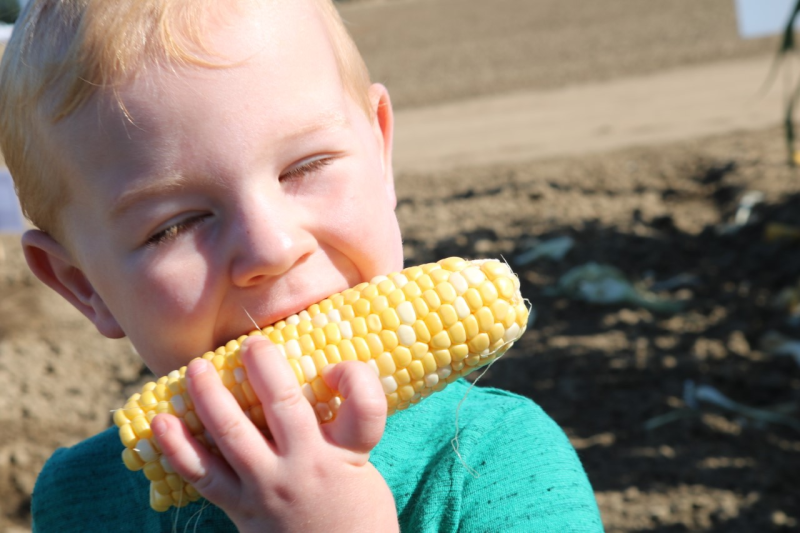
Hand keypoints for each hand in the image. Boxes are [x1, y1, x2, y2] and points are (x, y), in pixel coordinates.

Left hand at [151, 336, 398, 532]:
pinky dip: (177, 447)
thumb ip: (338, 426)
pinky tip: (161, 422)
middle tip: (251, 344)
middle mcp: (308, 466)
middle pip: (283, 405)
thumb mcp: (360, 464)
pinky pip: (202, 474)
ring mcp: (269, 488)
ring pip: (232, 432)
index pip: (364, 404)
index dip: (353, 375)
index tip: (335, 367)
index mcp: (349, 453)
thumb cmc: (354, 510)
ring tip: (196, 368)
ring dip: (209, 394)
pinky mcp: (241, 508)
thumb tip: (309, 373)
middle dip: (262, 365)